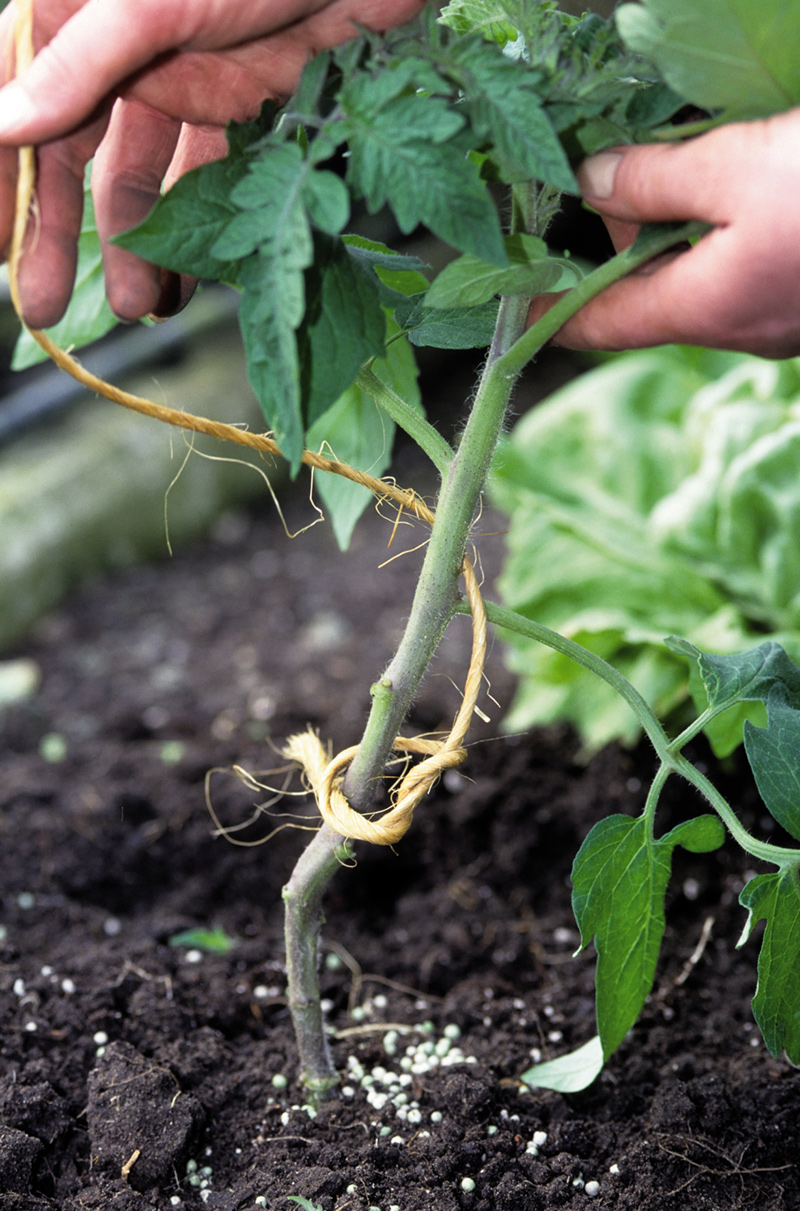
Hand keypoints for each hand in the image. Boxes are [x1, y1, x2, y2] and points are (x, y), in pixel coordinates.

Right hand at [0, 0, 424, 326]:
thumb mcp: (152, 5)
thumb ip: (77, 66)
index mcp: (80, 12)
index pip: (19, 100)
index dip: (6, 180)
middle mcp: (123, 50)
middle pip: (75, 155)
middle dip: (62, 235)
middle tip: (48, 310)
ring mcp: (184, 80)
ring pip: (145, 179)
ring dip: (138, 246)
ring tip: (138, 308)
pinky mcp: (243, 108)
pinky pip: (209, 181)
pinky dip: (201, 230)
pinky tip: (192, 280)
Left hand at [528, 108, 799, 358]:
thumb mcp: (739, 169)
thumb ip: (657, 180)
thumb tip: (592, 181)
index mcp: (704, 309)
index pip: (606, 323)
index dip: (555, 312)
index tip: (516, 305)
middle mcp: (739, 328)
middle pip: (655, 294)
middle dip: (623, 242)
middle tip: (601, 183)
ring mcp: (779, 317)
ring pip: (703, 280)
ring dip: (675, 233)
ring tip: (666, 173)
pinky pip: (743, 272)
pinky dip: (718, 236)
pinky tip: (726, 189)